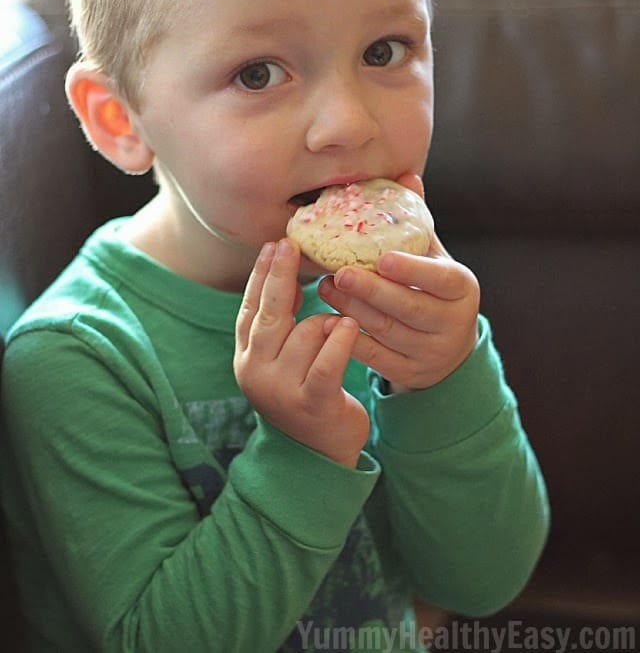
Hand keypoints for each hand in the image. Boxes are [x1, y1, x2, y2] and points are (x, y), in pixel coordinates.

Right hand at [234, 239, 369, 466]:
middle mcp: (255, 372)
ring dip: (330, 324)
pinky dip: (342, 339)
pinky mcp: (311, 402)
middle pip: (270, 313)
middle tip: (289, 244)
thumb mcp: (281, 361)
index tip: (272, 245)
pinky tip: (350, 325)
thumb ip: (280, 326)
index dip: (260, 275)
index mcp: (246, 359)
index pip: (249, 309)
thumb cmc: (304, 397)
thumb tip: (284, 277)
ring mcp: (281, 389)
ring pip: (309, 331)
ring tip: (342, 331)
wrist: (316, 458)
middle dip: (279, 274)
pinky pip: (329, 359)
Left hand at [317, 177, 479, 390]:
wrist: (447, 348)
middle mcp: (452, 324)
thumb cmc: (433, 289)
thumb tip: (405, 173)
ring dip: (352, 309)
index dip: (412, 270)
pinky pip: (373, 357)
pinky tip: (325, 320)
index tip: (383, 258)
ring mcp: (430, 353)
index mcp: (462, 289)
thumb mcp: (433, 257)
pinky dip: (347, 338)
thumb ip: (417, 221)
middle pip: (408, 308)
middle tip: (339, 272)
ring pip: (386, 332)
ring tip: (326, 287)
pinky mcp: (408, 373)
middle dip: (371, 291)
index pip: (440, 280)